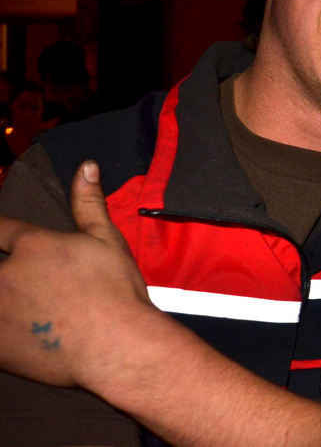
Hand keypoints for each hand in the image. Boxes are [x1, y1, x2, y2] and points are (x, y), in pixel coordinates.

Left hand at [0, 160, 151, 387]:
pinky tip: (16, 332)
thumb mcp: (107, 241)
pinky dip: (2, 329)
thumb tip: (86, 165)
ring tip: (17, 305)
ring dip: (1, 298)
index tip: (3, 238)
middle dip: (3, 271)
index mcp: (33, 246)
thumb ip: (89, 203)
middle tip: (23, 282)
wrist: (117, 346)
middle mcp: (6, 276)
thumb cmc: (117, 291)